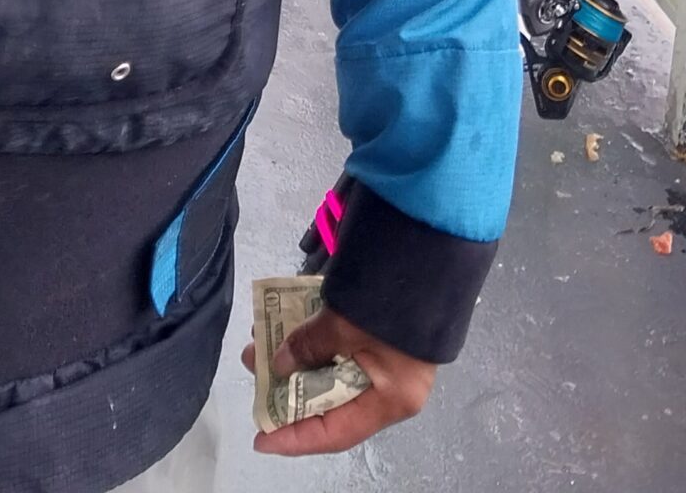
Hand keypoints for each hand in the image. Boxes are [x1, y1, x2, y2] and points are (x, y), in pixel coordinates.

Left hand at [242, 306, 435, 458]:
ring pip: (333, 374)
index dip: (296, 438)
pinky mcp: (384, 338)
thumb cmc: (390, 301)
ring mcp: (389, 363)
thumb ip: (310, 347)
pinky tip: (289, 326)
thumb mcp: (343, 325)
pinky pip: (342, 352)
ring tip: (262, 341)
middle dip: (289, 390)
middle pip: (332, 403)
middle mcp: (390, 390)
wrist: (430, 246)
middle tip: (254, 369)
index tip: (261, 439)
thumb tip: (279, 365)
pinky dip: (315, 344)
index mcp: (389, 400)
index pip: (336, 433)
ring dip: (298, 360)